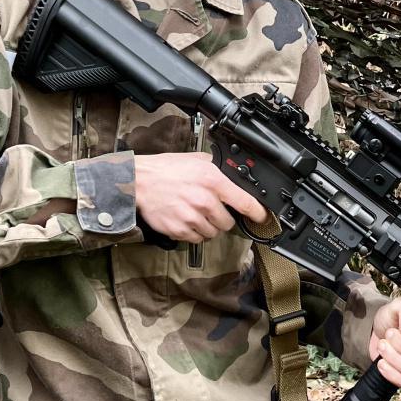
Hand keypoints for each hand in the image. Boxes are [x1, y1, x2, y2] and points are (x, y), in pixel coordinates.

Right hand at [133, 152, 268, 242]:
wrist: (139, 181)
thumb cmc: (165, 169)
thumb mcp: (196, 160)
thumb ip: (216, 168)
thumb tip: (232, 175)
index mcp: (213, 181)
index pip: (245, 202)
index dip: (257, 213)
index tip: (262, 218)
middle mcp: (204, 201)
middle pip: (228, 223)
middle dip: (222, 219)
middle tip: (212, 211)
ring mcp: (191, 217)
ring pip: (213, 233)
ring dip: (208, 227)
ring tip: (196, 215)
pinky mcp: (179, 230)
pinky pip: (196, 239)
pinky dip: (194, 233)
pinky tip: (186, 221)